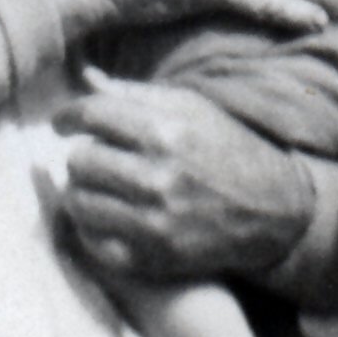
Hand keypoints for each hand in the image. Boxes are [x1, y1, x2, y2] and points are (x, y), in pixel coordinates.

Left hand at [56, 72, 315, 281]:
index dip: (68, 117)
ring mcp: (155, 222)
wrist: (274, 210)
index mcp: (166, 131)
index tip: (63, 123)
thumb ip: (135, 94)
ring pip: (79, 203)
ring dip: (81, 191)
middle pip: (79, 160)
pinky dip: (91, 229)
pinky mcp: (154, 258)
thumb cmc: (227, 148)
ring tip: (96, 187)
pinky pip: (93, 243)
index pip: (91, 115)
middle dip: (80, 155)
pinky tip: (105, 216)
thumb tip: (86, 78)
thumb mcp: (191, 108)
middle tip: (92, 157)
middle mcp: (158, 177)